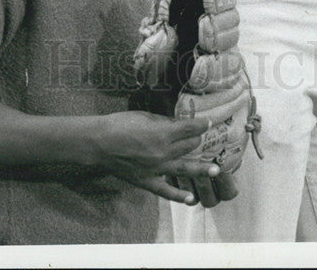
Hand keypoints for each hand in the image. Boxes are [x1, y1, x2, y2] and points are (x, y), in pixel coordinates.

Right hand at [91, 110, 218, 201]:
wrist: (100, 144)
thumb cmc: (121, 124)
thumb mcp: (145, 116)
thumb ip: (164, 122)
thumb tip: (178, 124)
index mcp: (164, 133)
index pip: (190, 128)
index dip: (201, 124)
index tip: (207, 123)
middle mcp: (164, 152)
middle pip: (189, 145)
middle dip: (196, 139)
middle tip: (199, 138)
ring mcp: (157, 168)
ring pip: (185, 168)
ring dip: (201, 168)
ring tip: (216, 170)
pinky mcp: (147, 181)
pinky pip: (166, 190)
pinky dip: (179, 196)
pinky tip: (191, 199)